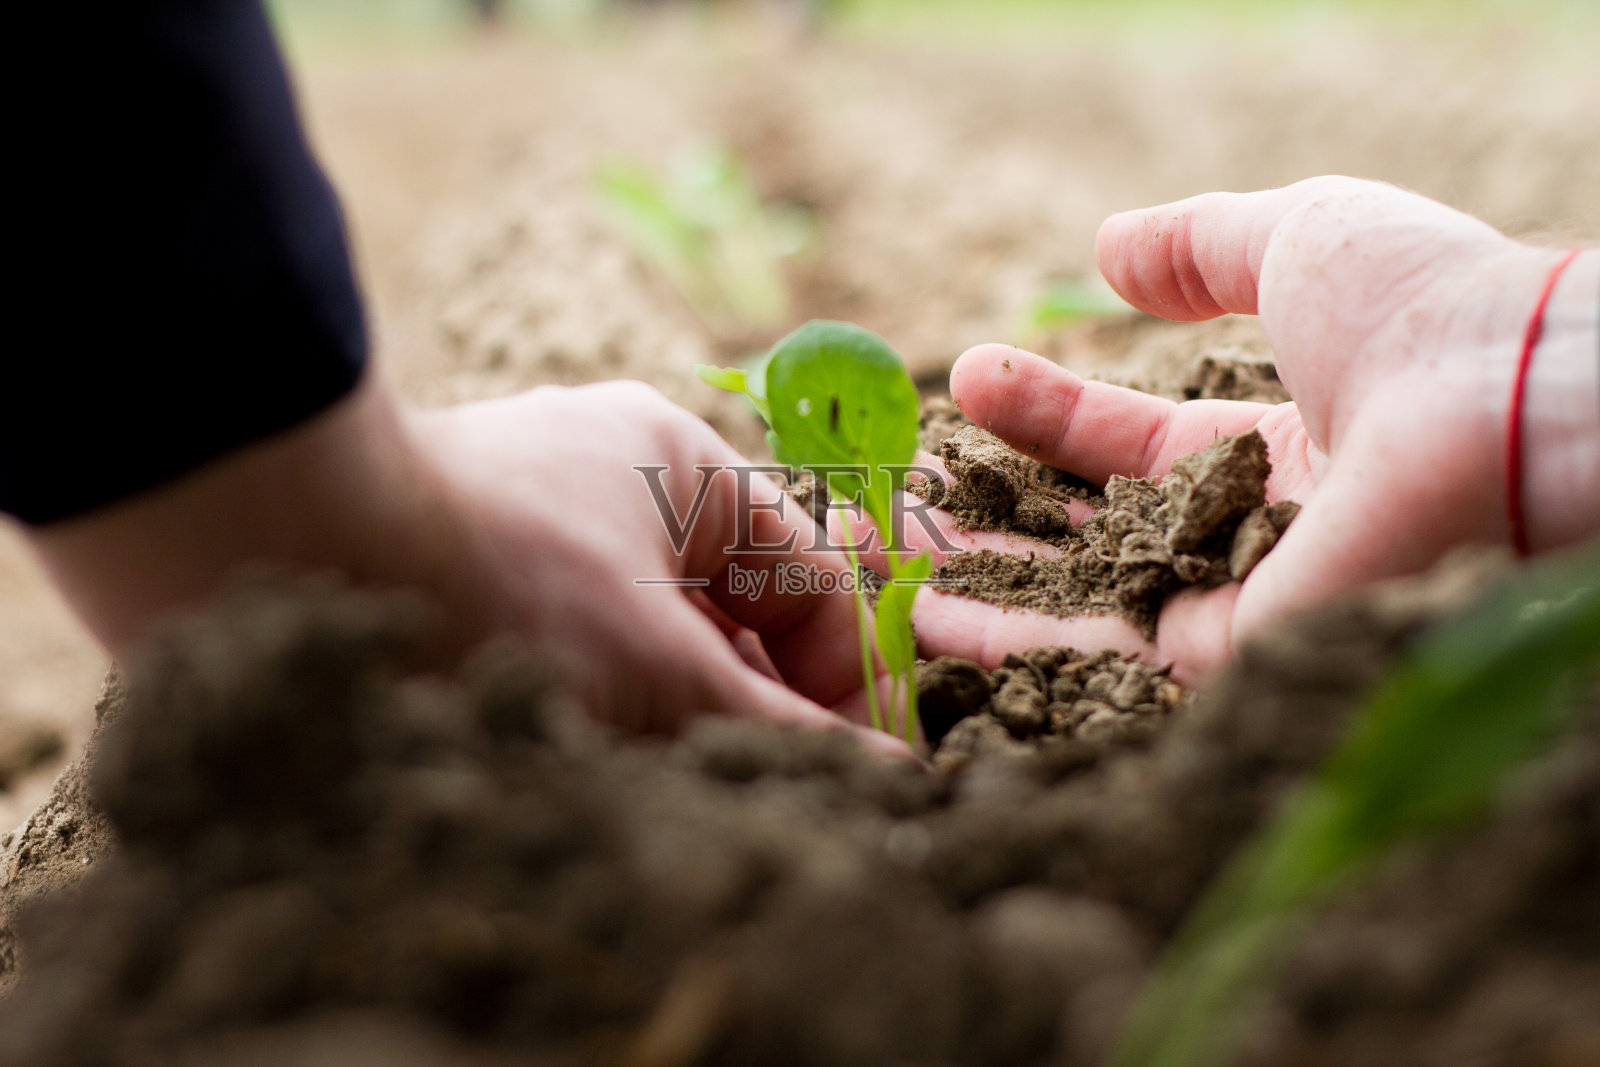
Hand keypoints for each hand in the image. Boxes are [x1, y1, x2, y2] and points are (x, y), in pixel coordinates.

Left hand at [29, 379, 908, 753]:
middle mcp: (613, 482)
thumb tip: (891, 787)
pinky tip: (585, 752)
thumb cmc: (491, 586)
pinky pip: (579, 646)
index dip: (841, 677)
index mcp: (681, 466)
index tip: (840, 769)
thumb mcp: (657, 669)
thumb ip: (775, 730)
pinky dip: (601, 703)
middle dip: (750, 703)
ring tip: (659, 776)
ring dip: (673, 712)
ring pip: (653, 637)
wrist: (269, 551)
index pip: (809, 577)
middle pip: (732, 610)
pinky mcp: (473, 572)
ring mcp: (538, 525)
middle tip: (754, 788)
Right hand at [894, 177, 1598, 679]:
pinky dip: (1006, 636)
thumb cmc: (1414, 307)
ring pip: (1086, 603)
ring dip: (978, 579)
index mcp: (1285, 446)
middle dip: (996, 511)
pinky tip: (920, 612)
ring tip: (880, 549)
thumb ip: (1196, 245)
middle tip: (901, 485)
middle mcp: (1260, 537)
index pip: (1139, 443)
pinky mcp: (1237, 657)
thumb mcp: (1292, 238)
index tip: (969, 379)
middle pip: (1099, 533)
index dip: (1051, 414)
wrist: (1499, 402)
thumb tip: (1106, 249)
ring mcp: (1247, 602)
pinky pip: (1100, 652)